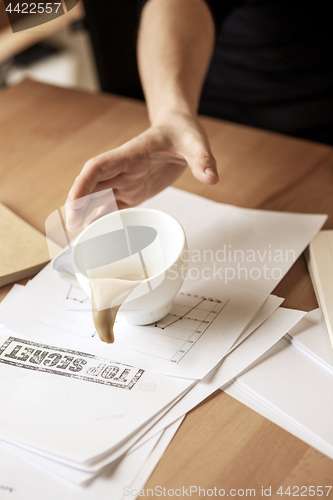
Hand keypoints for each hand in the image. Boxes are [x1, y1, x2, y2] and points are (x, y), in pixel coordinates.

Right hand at [65, 112, 217, 229]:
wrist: (179, 130)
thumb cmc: (182, 132)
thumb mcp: (195, 142)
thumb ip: (201, 159)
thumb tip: (212, 178)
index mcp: (129, 154)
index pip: (97, 168)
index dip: (82, 186)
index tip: (72, 206)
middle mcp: (122, 169)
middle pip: (91, 187)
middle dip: (77, 207)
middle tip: (70, 232)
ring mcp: (125, 181)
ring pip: (98, 199)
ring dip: (87, 217)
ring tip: (80, 241)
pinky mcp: (132, 191)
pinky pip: (113, 207)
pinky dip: (103, 221)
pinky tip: (98, 237)